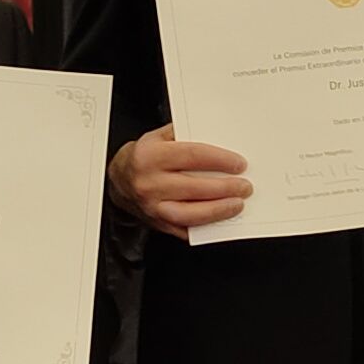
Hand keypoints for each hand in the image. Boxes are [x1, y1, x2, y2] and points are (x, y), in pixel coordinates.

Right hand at [110, 123, 250, 231]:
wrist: (119, 181)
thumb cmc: (142, 158)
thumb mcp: (157, 137)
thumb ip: (184, 135)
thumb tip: (218, 137)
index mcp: (150, 156)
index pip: (192, 156)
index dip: (219, 160)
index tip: (238, 164)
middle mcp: (150, 183)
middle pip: (195, 187)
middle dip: (225, 188)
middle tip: (243, 186)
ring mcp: (153, 206)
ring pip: (190, 213)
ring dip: (218, 210)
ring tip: (236, 205)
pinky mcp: (158, 223)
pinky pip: (185, 229)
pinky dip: (205, 226)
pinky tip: (220, 220)